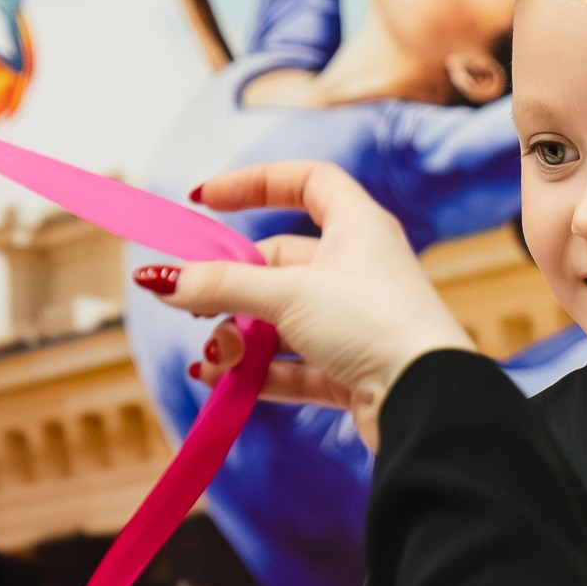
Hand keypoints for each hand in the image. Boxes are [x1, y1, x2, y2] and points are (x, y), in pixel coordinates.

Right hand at [135, 159, 473, 448]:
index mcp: (358, 228)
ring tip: (214, 356)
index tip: (205, 199)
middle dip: (230, 287)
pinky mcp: (353, 371)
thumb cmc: (375, 326)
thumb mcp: (288, 295)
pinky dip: (257, 373)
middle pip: (278, 262)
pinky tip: (220, 382)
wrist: (427, 404)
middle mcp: (360, 270)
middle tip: (193, 303)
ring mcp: (356, 323)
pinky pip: (293, 365)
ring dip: (239, 338)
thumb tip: (159, 280)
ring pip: (281, 320)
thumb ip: (220, 286)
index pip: (306, 181)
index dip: (255, 183)